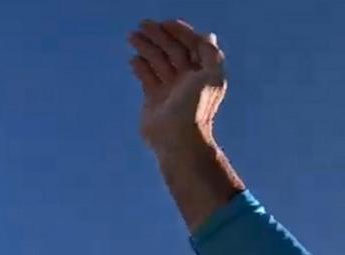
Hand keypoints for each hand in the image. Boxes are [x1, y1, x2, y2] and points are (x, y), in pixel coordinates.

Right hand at [128, 19, 226, 158]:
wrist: (178, 140)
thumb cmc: (196, 109)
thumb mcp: (211, 78)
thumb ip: (211, 55)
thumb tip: (209, 35)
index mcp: (202, 73)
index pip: (192, 45)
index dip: (180, 32)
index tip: (165, 23)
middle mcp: (187, 80)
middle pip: (172, 50)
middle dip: (158, 36)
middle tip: (142, 25)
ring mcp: (170, 89)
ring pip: (157, 61)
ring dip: (146, 47)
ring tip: (132, 36)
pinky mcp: (154, 99)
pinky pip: (146, 77)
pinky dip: (140, 66)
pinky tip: (133, 60)